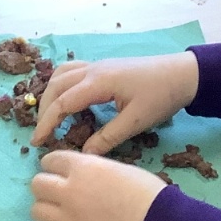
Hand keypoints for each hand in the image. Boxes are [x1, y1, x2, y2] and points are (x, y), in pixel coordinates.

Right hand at [30, 52, 199, 155]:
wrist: (183, 74)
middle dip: (44, 110)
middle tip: (41, 134)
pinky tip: (68, 101)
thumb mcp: (136, 122)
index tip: (37, 142)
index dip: (47, 123)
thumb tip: (83, 155)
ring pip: (62, 74)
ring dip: (51, 94)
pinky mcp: (105, 66)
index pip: (62, 102)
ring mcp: (98, 65)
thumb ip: (108, 138)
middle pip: (56, 86)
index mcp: (99, 82)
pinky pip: (73, 71)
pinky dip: (63, 85)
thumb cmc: (161, 97)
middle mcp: (93, 69)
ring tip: (50, 117)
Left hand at [30, 151, 167, 220]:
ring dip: (46, 208)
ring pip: (36, 211)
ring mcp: (68, 219)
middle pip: (37, 185)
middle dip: (46, 185)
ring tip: (60, 210)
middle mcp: (69, 191)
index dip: (54, 164)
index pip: (50, 160)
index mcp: (82, 168)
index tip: (59, 170)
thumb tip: (78, 174)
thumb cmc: (146, 191)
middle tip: (58, 190)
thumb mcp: (116, 168)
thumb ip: (91, 169)